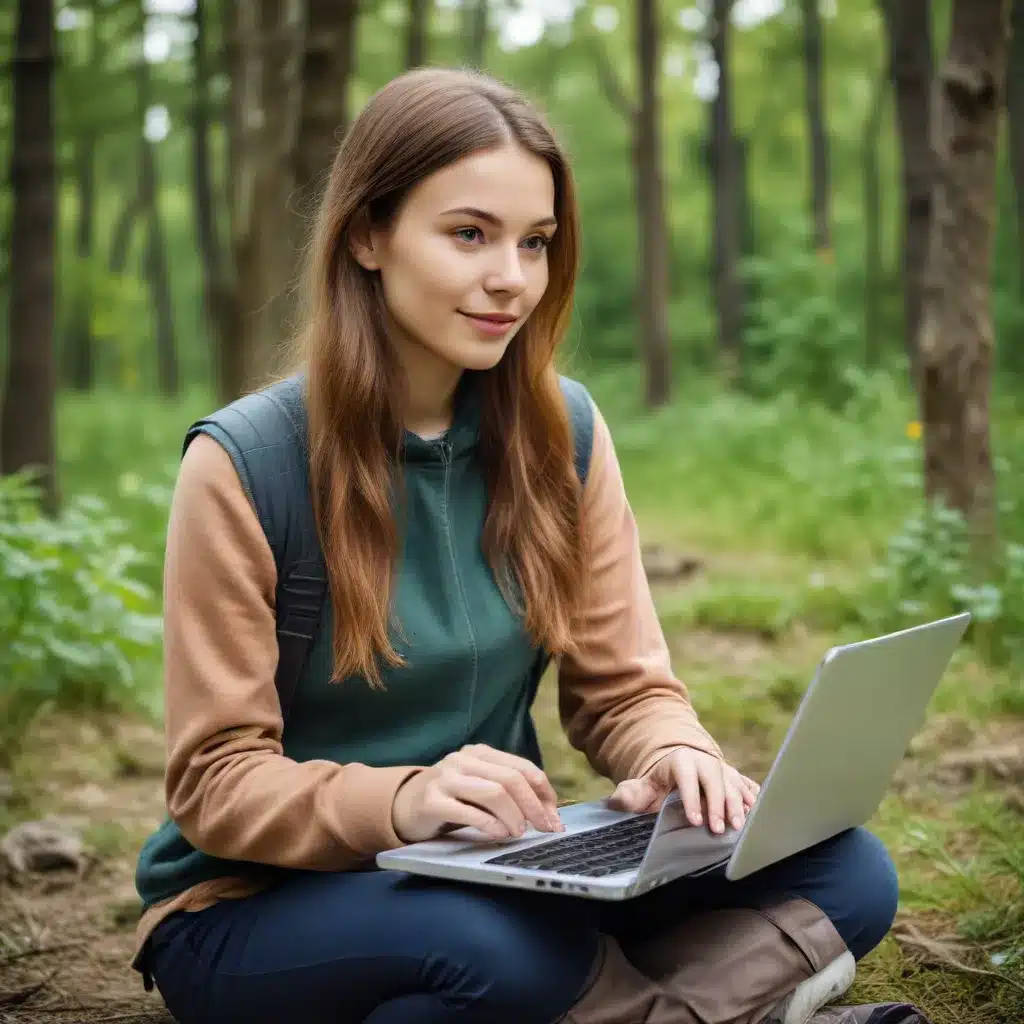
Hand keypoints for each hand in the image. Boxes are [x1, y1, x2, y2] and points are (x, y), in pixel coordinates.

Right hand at [392, 743, 564, 843]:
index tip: (554, 815)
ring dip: (514, 816)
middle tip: (545, 828)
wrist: (404, 805)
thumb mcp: (480, 787)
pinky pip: (468, 811)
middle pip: (510, 779)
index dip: (543, 792)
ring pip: (493, 792)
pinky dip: (490, 825)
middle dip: (533, 806)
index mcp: (480, 752)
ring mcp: (446, 778)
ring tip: (519, 833)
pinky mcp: (432, 800)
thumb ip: (508, 792)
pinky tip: (499, 834)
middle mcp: (463, 760)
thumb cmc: (452, 799)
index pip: (521, 767)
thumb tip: (548, 813)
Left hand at [608, 747, 759, 834]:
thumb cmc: (660, 783)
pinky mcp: (735, 778)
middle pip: (715, 779)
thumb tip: (616, 802)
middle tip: (718, 829)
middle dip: (718, 804)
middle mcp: (705, 761)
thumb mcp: (643, 787)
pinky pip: (747, 785)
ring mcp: (722, 768)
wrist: (680, 768)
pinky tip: (755, 813)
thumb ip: (630, 794)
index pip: (687, 777)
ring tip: (739, 826)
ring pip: (734, 782)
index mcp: (680, 761)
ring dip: (738, 804)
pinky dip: (752, 798)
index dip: (691, 798)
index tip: (695, 821)